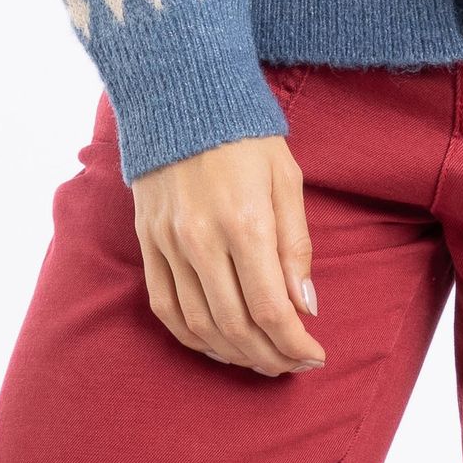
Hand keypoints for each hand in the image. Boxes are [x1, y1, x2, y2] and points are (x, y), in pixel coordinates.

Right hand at [130, 132, 326, 375]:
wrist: (181, 96)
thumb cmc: (245, 137)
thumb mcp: (287, 181)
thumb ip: (296, 247)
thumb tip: (305, 307)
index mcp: (245, 224)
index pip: (272, 309)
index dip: (295, 345)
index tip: (315, 356)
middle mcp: (202, 241)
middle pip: (236, 327)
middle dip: (270, 357)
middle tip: (293, 365)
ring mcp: (169, 244)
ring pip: (199, 325)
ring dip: (234, 354)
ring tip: (262, 360)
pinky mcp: (148, 242)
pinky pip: (165, 306)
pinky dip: (192, 336)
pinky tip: (217, 344)